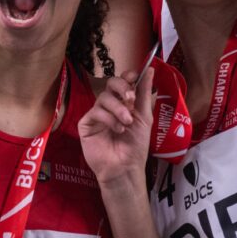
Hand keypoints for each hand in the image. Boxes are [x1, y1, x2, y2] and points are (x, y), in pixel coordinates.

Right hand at [79, 65, 153, 185]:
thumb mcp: (144, 118)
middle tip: (131, 98)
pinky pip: (95, 112)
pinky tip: (117, 130)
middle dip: (121, 87)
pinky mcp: (86, 123)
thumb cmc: (136, 146)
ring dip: (118, 109)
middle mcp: (110, 105)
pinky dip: (109, 119)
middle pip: (110, 83)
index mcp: (124, 102)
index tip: (134, 77)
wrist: (125, 168)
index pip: (122, 81)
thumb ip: (145, 94)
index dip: (127, 76)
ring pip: (103, 98)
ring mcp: (97, 114)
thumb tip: (150, 69)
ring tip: (127, 123)